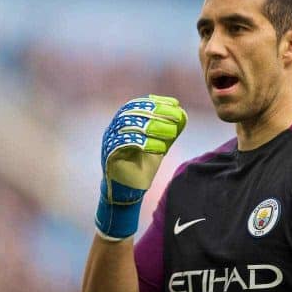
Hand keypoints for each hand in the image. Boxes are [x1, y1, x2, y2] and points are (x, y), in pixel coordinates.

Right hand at [95, 94, 186, 239]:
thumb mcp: (159, 144)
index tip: (175, 103)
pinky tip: (161, 148)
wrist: (129, 189)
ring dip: (154, 127)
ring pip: (129, 126)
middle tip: (177, 116)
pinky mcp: (109, 154)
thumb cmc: (143, 164)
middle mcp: (114, 128)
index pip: (139, 104)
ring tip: (172, 132)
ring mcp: (109, 140)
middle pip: (134, 113)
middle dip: (158, 112)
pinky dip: (145, 144)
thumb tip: (182, 114)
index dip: (157, 102)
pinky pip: (125, 144)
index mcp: (124, 122)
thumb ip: (168, 130)